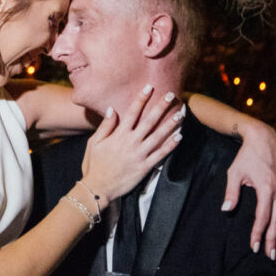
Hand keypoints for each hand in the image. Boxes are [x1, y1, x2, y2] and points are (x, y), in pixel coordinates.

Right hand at [81, 85, 183, 205]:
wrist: (98, 187)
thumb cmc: (94, 164)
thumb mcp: (94, 143)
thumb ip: (105, 126)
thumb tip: (113, 109)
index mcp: (119, 135)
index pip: (132, 112)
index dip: (141, 99)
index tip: (149, 87)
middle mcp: (131, 142)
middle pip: (149, 120)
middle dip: (161, 106)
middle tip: (171, 95)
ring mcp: (140, 155)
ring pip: (159, 136)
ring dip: (171, 124)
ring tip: (181, 113)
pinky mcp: (145, 167)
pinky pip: (161, 154)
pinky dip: (171, 145)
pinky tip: (179, 136)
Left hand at [223, 121, 275, 256]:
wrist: (265, 138)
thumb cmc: (247, 155)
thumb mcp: (235, 172)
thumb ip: (231, 192)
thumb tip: (226, 210)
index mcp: (266, 188)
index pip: (262, 217)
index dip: (258, 233)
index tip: (254, 247)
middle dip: (273, 240)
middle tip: (271, 256)